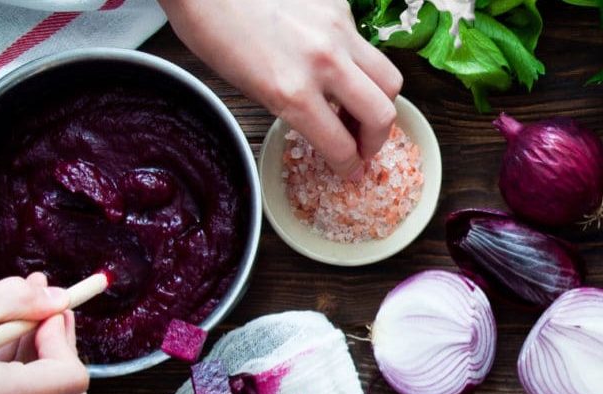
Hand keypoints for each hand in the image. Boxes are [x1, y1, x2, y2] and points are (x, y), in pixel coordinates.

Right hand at [0, 274, 88, 393]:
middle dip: (64, 352)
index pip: (71, 380)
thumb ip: (16, 301)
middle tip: (45, 314)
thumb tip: (54, 298)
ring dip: (43, 353)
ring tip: (22, 308)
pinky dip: (19, 364)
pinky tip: (1, 328)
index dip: (64, 339)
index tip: (46, 311)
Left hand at [161, 0, 402, 176]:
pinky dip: (356, 61)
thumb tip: (326, 126)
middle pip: (382, 113)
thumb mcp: (250, 87)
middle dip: (376, 139)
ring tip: (358, 106)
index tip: (351, 169)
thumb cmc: (213, 31)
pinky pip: (364, 44)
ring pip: (388, 78)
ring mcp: (336, 30)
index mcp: (292, 91)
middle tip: (364, 144)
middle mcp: (322, 62)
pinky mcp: (338, 6)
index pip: (341, 145)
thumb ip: (294, 109)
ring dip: (379, 101)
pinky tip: (334, 62)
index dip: (349, 166)